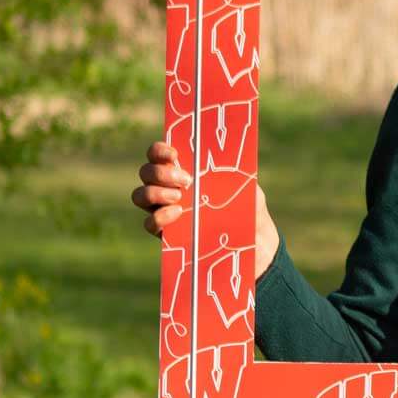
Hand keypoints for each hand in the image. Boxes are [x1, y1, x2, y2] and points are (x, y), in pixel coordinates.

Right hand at [132, 141, 280, 274]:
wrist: (257, 247)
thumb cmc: (250, 211)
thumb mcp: (246, 187)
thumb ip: (230, 172)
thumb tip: (220, 161)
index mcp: (185, 172)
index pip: (159, 154)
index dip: (159, 150)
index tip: (174, 154)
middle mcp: (169, 189)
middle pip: (146, 173)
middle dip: (160, 172)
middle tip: (186, 180)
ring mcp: (165, 212)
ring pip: (140, 196)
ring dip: (154, 192)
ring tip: (180, 198)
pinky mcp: (167, 236)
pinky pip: (149, 224)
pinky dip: (159, 217)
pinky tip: (177, 214)